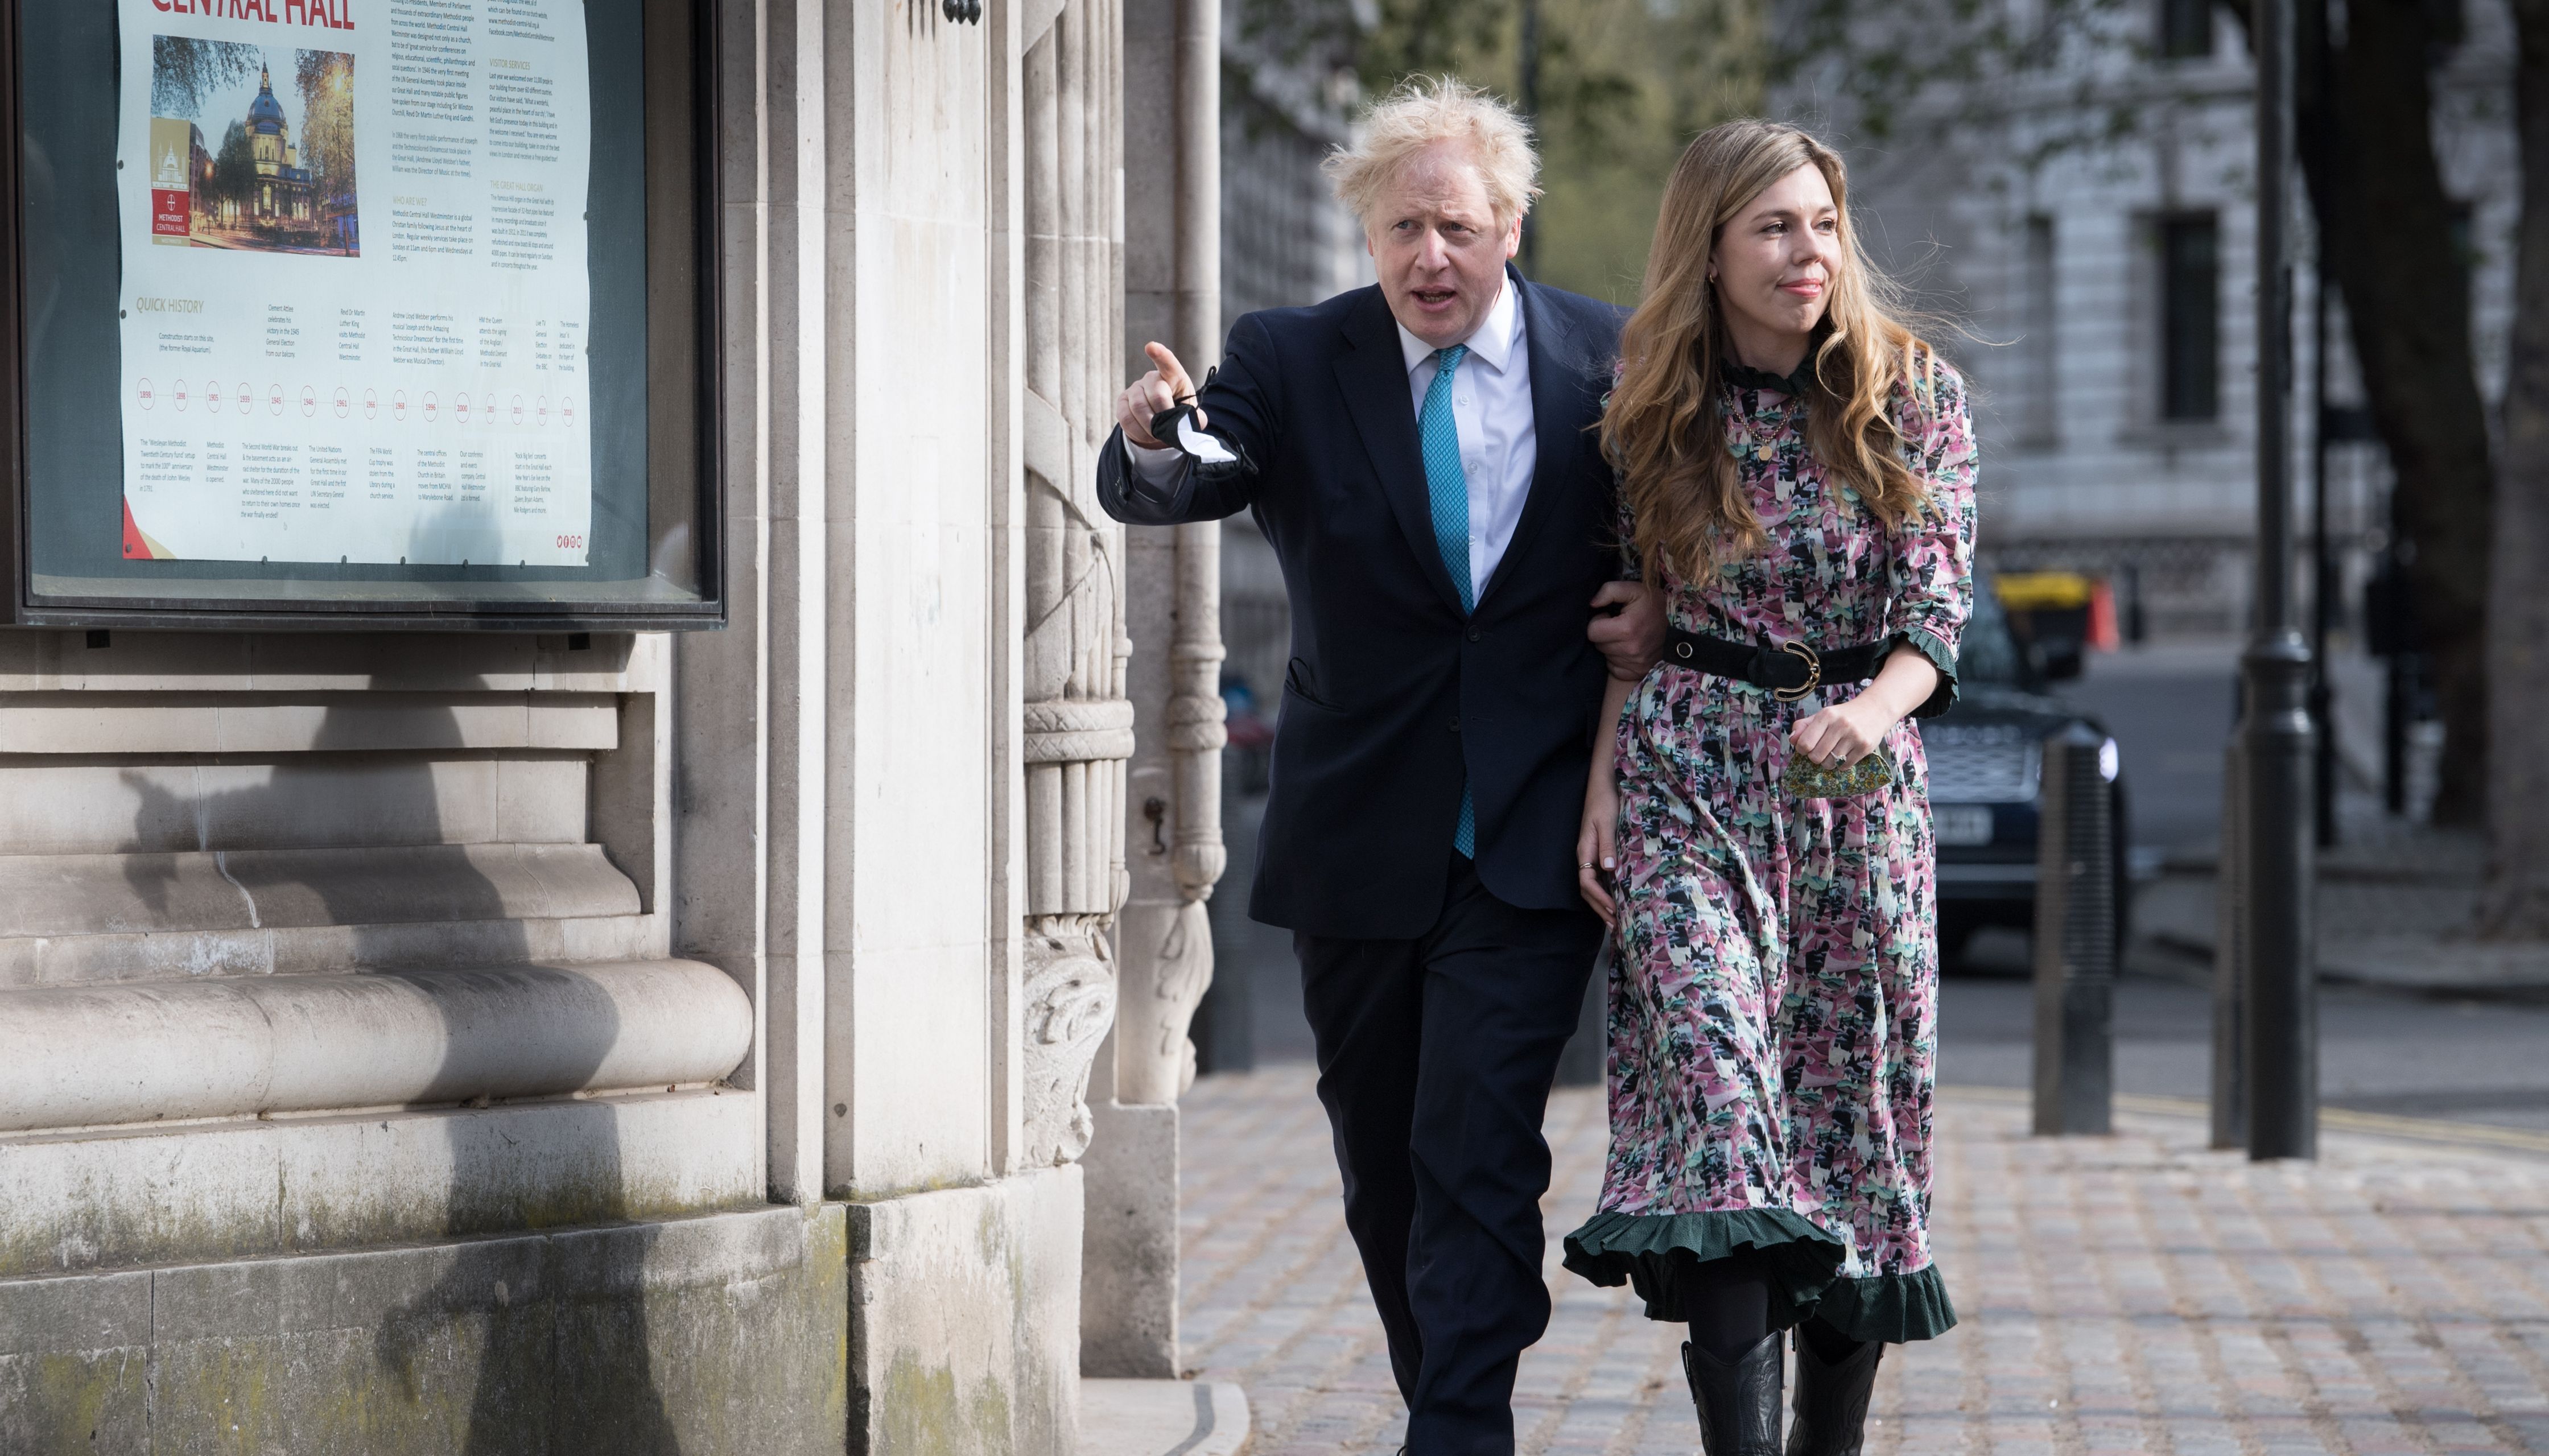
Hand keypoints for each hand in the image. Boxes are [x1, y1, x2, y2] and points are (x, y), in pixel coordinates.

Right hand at [1116, 342, 1205, 449]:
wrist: (1159, 422)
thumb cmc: (1176, 412)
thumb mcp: (1189, 413)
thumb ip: (1195, 418)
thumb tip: (1196, 423)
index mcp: (1173, 377)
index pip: (1168, 363)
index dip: (1160, 355)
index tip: (1151, 347)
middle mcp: (1151, 378)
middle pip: (1156, 393)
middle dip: (1164, 414)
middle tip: (1168, 429)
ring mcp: (1134, 389)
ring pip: (1139, 407)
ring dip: (1150, 427)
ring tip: (1158, 435)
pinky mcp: (1122, 403)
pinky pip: (1126, 418)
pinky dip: (1138, 432)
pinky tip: (1147, 435)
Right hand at [1577, 770, 1620, 926]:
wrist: (1603, 786)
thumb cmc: (1604, 802)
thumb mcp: (1607, 822)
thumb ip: (1607, 845)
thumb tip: (1608, 869)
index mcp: (1585, 851)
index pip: (1587, 883)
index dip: (1600, 899)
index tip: (1614, 910)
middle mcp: (1587, 856)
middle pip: (1588, 890)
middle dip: (1600, 908)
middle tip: (1615, 926)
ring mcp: (1592, 855)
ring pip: (1594, 886)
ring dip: (1603, 903)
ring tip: (1616, 919)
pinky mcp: (1600, 852)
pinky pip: (1601, 877)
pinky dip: (1608, 891)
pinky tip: (1618, 898)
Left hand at [1588, 581, 1663, 681]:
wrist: (1681, 626)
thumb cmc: (1655, 606)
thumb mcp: (1635, 589)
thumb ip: (1610, 590)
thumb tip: (1592, 603)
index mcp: (1627, 629)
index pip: (1592, 631)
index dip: (1598, 621)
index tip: (1609, 617)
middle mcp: (1630, 650)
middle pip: (1598, 644)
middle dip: (1604, 634)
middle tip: (1618, 625)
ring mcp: (1635, 664)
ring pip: (1606, 655)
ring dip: (1611, 646)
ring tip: (1626, 636)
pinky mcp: (1637, 672)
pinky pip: (1614, 668)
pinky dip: (1618, 659)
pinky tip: (1628, 648)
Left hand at [1789, 694, 1896, 768]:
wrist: (1875, 710)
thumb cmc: (1844, 715)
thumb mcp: (1823, 715)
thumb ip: (1804, 726)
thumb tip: (1793, 739)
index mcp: (1827, 715)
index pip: (1805, 743)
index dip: (1802, 749)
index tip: (1806, 748)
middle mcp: (1840, 725)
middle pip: (1816, 756)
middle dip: (1815, 757)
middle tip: (1821, 752)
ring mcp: (1854, 736)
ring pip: (1830, 763)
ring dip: (1828, 762)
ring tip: (1833, 753)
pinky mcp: (1865, 747)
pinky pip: (1844, 766)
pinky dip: (1841, 765)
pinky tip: (1844, 754)